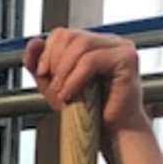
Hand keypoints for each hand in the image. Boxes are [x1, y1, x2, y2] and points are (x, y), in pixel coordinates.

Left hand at [24, 28, 151, 135]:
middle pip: (71, 36)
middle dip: (54, 61)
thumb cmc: (87, 109)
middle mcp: (108, 41)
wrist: (110, 129)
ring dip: (63, 71)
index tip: (42, 73)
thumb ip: (38, 64)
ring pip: (81, 46)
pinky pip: (92, 60)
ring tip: (60, 92)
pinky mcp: (127, 59)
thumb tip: (35, 41)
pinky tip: (69, 94)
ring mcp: (120, 47)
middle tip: (53, 85)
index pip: (63, 33)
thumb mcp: (53, 85)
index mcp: (92, 44)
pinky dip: (74, 79)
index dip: (47, 52)